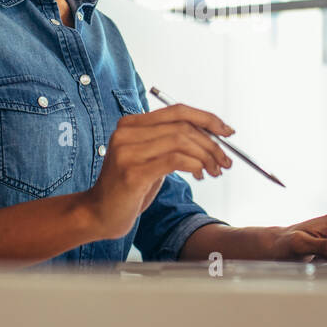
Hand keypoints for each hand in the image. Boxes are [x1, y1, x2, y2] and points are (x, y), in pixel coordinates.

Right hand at [84, 103, 234, 238]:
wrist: (98, 215)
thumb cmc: (128, 189)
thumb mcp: (150, 159)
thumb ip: (171, 144)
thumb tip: (212, 137)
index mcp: (131, 124)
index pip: (177, 111)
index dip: (207, 118)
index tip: (227, 132)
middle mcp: (126, 132)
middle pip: (183, 126)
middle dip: (212, 143)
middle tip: (226, 161)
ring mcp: (127, 151)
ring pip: (181, 141)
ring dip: (206, 156)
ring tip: (214, 172)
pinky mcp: (132, 171)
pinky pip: (174, 160)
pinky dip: (195, 165)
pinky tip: (200, 175)